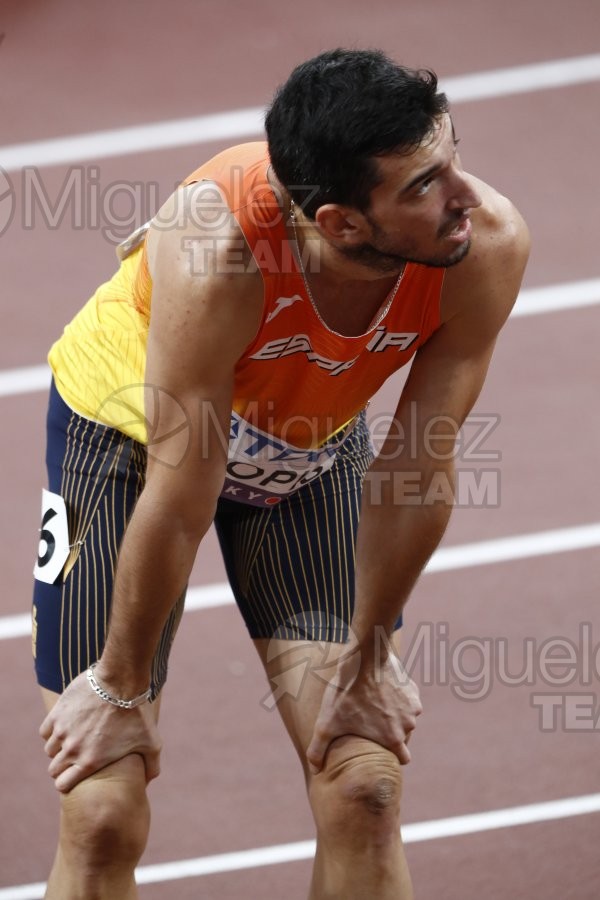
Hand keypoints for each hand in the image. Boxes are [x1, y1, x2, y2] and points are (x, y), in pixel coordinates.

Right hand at [39, 670, 161, 792]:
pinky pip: (46, 731)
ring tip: (72, 740)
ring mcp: (62, 731)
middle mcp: (72, 749)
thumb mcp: (152, 743)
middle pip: (53, 769)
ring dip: (59, 747)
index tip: (74, 775)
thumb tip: (148, 782)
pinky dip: (52, 730)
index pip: (63, 785)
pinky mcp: (57, 713)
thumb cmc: (138, 713)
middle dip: (62, 766)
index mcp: (90, 762)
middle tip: (74, 757)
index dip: (67, 782)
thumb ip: (152, 767)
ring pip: (50, 749)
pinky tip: (65, 726)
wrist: (122, 681)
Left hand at [306, 649, 421, 773]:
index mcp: (393, 739)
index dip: (391, 755)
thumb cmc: (345, 691)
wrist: (364, 657)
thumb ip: (318, 750)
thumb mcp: (326, 723)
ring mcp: (413, 707)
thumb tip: (315, 770)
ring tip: (375, 705)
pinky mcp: (413, 690)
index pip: (402, 759)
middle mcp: (408, 726)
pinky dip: (398, 699)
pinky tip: (381, 691)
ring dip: (395, 716)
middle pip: (404, 739)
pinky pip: (408, 701)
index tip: (380, 748)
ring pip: (406, 719)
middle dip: (392, 734)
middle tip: (373, 723)